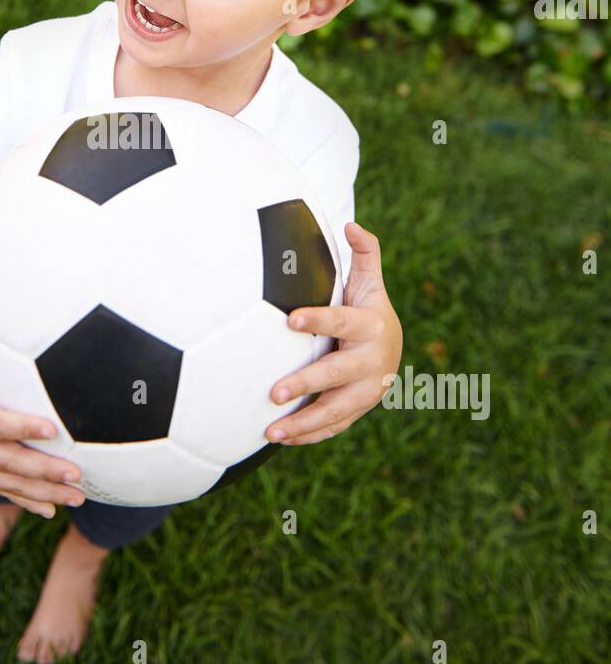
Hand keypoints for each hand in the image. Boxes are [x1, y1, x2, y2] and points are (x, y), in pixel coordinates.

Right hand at [0, 302, 86, 517]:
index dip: (21, 426)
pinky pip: (3, 488)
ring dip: (44, 491)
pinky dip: (27, 500)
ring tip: (79, 496)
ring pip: (9, 481)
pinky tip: (53, 510)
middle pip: (7, 461)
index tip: (52, 429)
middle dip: (43, 469)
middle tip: (77, 472)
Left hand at [265, 221, 402, 445]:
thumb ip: (365, 253)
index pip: (340, 320)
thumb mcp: (370, 282)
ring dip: (302, 423)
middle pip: (336, 374)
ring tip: (270, 431)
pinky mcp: (357, 411)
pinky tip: (281, 440)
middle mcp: (371, 361)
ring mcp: (366, 391)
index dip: (317, 319)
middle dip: (305, 383)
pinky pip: (333, 427)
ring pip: (334, 411)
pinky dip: (308, 436)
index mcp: (370, 325)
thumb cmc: (369, 310)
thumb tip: (351, 223)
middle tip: (273, 392)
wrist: (393, 351)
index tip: (289, 318)